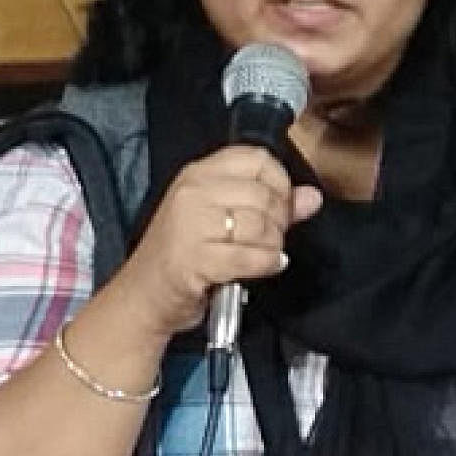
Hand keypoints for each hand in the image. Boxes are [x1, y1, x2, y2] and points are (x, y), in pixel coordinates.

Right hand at [118, 144, 321, 340]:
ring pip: (260, 226)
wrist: (144, 296)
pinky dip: (266, 264)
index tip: (279, 206)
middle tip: (270, 238)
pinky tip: (265, 266)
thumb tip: (312, 197)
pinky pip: (251, 257)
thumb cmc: (182, 255)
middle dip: (279, 221)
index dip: (280, 183)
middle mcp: (193, 192)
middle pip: (264, 195)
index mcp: (199, 173)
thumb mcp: (222, 220)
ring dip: (273, 246)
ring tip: (263, 254)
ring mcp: (191, 224)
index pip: (258, 159)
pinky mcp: (195, 259)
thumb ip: (271, 205)